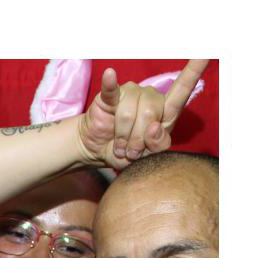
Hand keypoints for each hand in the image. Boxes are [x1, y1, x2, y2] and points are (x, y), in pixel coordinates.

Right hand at [77, 60, 208, 169]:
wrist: (100, 152)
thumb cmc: (129, 152)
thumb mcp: (149, 156)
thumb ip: (159, 144)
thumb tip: (154, 127)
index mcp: (166, 111)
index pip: (183, 89)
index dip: (194, 70)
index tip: (207, 52)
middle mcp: (150, 98)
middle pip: (150, 112)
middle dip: (138, 138)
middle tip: (132, 151)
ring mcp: (131, 93)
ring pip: (129, 112)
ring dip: (123, 136)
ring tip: (121, 145)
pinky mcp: (110, 96)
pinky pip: (112, 89)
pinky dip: (110, 83)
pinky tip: (110, 75)